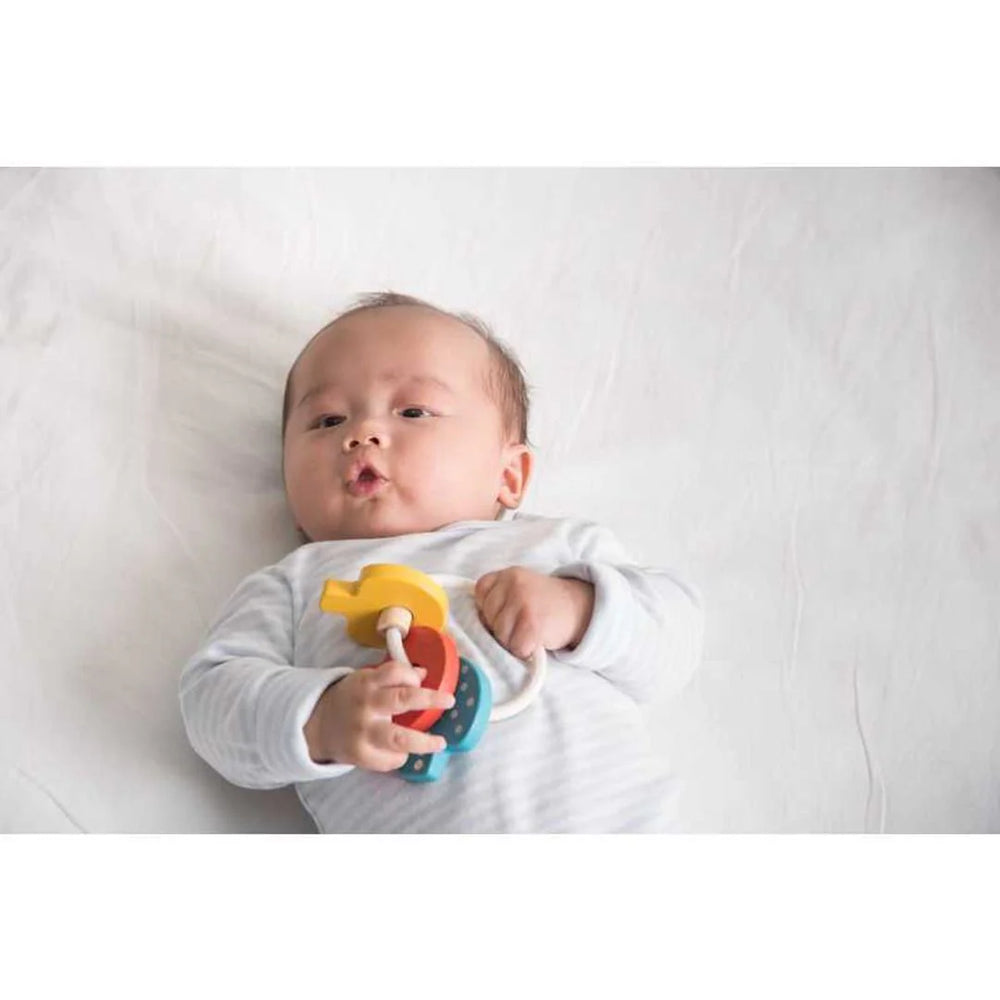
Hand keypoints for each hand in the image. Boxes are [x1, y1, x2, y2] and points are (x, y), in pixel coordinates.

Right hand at [304, 660, 454, 770]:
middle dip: (428, 699)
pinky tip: (404, 754)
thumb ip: (392, 677)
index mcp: (367, 683)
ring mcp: (363, 732)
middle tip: (449, 701)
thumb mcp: (367, 680)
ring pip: (398, 738)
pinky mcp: (360, 755)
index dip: (412, 674)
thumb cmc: (351, 699)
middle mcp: (366, 705)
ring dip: (423, 742)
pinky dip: (400, 757)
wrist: (318, 725)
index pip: (394, 671)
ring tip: (440, 743)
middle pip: (401, 699)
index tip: (421, 681)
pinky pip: (388, 760)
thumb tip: (424, 673)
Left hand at [474, 567, 594, 659]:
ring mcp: (523, 603)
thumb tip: (476, 623)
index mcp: (508, 574)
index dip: (491, 608)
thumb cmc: (546, 604)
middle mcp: (513, 584)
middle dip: (501, 626)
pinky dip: (525, 651)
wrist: (581, 607)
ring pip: (499, 635)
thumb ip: (498, 597)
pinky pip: (515, 647)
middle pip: (487, 617)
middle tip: (522, 624)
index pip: (480, 593)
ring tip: (529, 632)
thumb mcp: (520, 588)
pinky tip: (536, 640)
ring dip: (513, 640)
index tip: (509, 611)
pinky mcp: (532, 624)